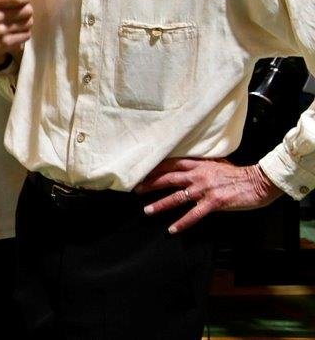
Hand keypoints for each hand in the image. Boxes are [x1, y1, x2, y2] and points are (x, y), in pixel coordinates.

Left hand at [136, 158, 282, 233]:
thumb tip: (188, 166)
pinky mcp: (214, 202)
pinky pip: (194, 214)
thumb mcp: (216, 163)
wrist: (257, 181)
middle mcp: (198, 176)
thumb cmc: (238, 173)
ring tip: (147, 210)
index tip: (142, 173)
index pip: (171, 165)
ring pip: (177, 197)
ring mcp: (205, 189)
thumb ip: (200, 165)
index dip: (155, 169)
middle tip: (136, 190)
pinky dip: (182, 222)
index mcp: (198, 165)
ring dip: (160, 204)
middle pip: (168, 179)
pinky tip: (172, 229)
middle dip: (150, 184)